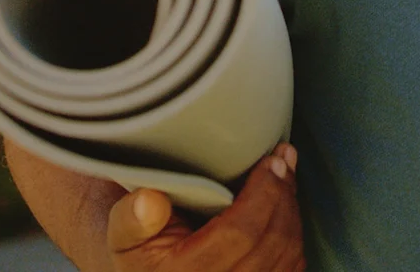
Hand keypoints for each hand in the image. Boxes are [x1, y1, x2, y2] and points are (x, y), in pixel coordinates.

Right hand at [106, 143, 304, 271]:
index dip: (264, 193)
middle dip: (283, 194)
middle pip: (272, 242)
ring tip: (285, 175)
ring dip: (291, 210)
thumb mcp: (125, 235)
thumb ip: (132, 218)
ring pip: (288, 255)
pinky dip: (294, 235)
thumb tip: (151, 200)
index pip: (241, 232)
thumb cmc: (143, 251)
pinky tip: (285, 209)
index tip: (271, 160)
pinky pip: (292, 269)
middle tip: (282, 159)